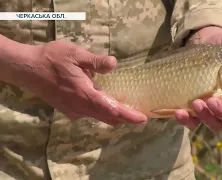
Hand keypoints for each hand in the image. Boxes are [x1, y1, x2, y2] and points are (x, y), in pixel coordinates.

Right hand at [1, 40, 146, 125]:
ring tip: (127, 108)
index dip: (128, 116)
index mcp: (84, 95)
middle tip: (140, 114)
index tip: (142, 119)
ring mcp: (73, 111)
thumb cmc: (51, 59)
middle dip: (125, 118)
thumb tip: (114, 64)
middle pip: (108, 117)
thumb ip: (95, 61)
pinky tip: (106, 102)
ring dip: (114, 115)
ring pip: (99, 117)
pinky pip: (90, 114)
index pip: (111, 110)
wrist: (27, 69)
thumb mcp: (75, 54)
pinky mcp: (68, 110)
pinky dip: (102, 112)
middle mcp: (80, 108)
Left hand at [175, 26, 221, 130]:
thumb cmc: (220, 47)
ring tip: (195, 102)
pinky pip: (193, 122)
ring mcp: (212, 108)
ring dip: (206, 117)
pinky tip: (179, 112)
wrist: (198, 47)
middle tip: (212, 99)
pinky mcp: (195, 110)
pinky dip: (187, 121)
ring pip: (214, 123)